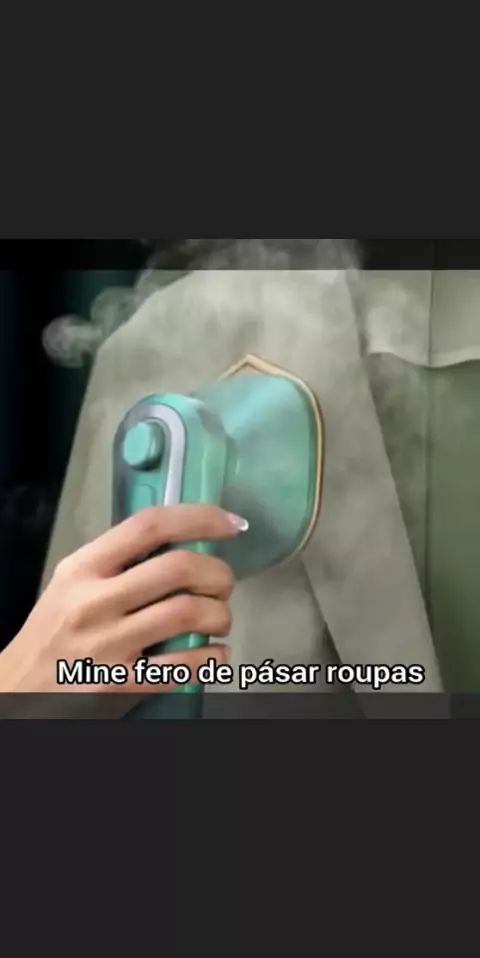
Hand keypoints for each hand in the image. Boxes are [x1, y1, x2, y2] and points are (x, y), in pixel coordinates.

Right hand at [0, 505, 244, 698]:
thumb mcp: (71, 585)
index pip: (148, 525)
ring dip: (220, 615)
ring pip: (189, 614)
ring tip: (219, 620)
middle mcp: (93, 602)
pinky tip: (213, 653)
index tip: (231, 524)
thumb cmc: (52, 635)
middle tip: (224, 584)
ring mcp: (107, 646)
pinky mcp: (121, 686)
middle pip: (179, 568)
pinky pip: (185, 665)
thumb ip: (117, 563)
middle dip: (218, 574)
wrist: (17, 693)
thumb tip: (181, 543)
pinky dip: (213, 657)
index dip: (199, 518)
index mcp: (82, 569)